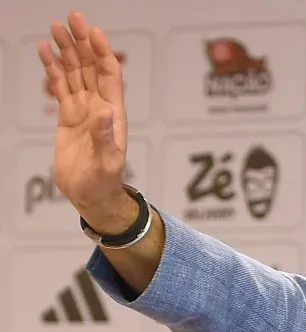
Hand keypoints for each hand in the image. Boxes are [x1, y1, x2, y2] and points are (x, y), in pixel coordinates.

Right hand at [37, 11, 130, 230]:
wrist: (91, 195)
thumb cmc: (103, 181)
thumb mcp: (106, 161)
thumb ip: (105, 137)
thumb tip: (105, 112)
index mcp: (113, 113)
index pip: (109, 75)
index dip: (102, 52)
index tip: (92, 31)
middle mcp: (99, 106)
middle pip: (90, 67)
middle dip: (82, 42)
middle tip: (71, 17)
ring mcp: (83, 109)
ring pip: (74, 73)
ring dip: (66, 50)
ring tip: (55, 27)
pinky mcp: (68, 116)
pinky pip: (61, 87)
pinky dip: (53, 69)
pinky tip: (45, 51)